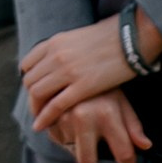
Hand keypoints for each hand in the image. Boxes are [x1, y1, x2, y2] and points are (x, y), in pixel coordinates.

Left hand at [21, 12, 161, 132]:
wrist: (134, 37)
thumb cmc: (113, 36)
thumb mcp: (80, 37)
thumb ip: (66, 48)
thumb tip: (61, 58)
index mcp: (55, 41)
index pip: (27, 64)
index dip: (30, 80)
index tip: (36, 89)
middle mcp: (56, 55)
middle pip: (30, 81)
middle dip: (32, 97)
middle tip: (38, 108)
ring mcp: (68, 71)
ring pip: (37, 94)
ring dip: (36, 108)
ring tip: (40, 118)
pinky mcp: (82, 86)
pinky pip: (55, 106)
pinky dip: (45, 117)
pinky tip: (41, 126)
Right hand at [54, 92, 150, 162]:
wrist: (75, 63)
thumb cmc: (102, 84)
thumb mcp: (122, 101)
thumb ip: (133, 126)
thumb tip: (145, 145)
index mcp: (106, 114)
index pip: (122, 153)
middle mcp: (83, 118)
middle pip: (87, 161)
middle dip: (93, 160)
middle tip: (98, 151)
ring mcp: (64, 118)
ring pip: (72, 149)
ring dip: (78, 142)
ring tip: (83, 124)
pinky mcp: (49, 117)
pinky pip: (58, 139)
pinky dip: (65, 134)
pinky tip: (71, 120)